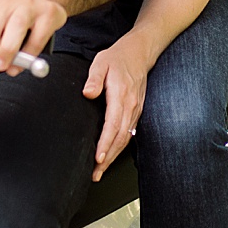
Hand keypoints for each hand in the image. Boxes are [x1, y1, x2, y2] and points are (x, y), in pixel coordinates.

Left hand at [82, 37, 153, 181]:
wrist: (139, 53)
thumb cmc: (118, 58)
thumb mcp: (101, 62)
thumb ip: (94, 78)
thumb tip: (88, 93)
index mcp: (121, 95)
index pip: (114, 125)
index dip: (106, 144)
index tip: (98, 158)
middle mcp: (131, 106)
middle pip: (120, 138)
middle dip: (108, 158)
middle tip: (95, 173)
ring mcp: (135, 110)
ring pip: (125, 138)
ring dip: (114, 156)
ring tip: (100, 169)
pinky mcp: (136, 112)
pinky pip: (128, 133)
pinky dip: (119, 147)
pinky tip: (111, 154)